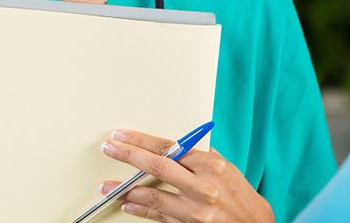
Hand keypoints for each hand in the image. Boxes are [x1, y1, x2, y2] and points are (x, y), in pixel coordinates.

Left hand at [99, 129, 272, 222]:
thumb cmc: (241, 196)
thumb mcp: (225, 168)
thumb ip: (198, 156)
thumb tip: (171, 144)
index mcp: (210, 165)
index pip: (168, 147)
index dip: (140, 140)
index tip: (121, 135)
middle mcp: (203, 187)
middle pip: (157, 167)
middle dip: (128, 155)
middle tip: (109, 148)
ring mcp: (196, 211)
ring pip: (153, 197)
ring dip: (127, 190)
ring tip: (108, 186)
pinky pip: (159, 217)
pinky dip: (140, 211)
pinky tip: (128, 205)